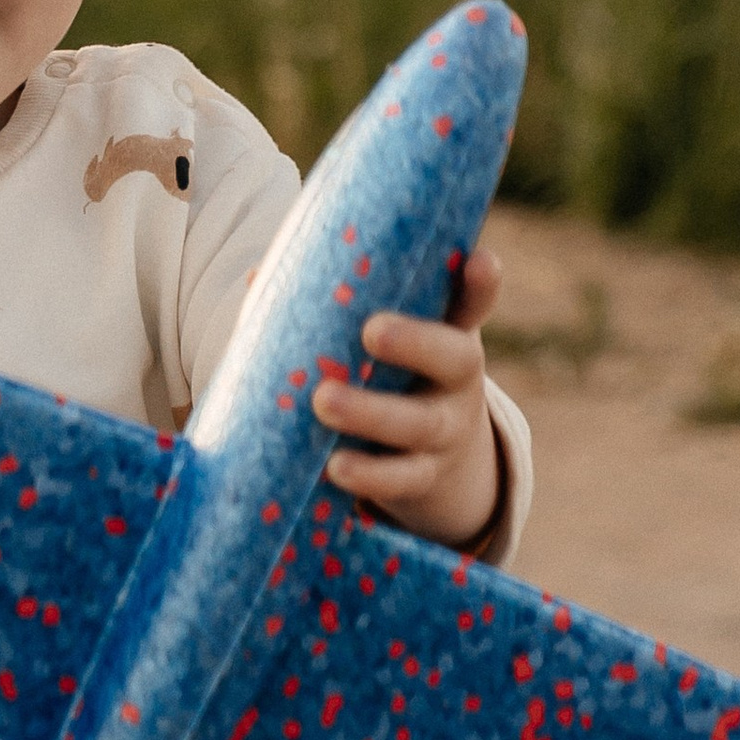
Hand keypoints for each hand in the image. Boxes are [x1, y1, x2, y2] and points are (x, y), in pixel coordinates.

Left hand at [310, 242, 503, 548]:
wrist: (438, 462)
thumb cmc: (392, 376)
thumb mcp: (385, 342)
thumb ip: (336, 307)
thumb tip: (258, 274)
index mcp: (448, 332)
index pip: (470, 302)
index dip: (480, 283)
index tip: (480, 261)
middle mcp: (456, 380)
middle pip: (454, 358)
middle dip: (416, 343)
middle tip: (372, 330)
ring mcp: (445, 431)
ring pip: (419, 423)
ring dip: (372, 413)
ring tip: (325, 401)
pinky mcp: (424, 477)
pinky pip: (401, 478)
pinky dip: (370, 475)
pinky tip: (336, 466)